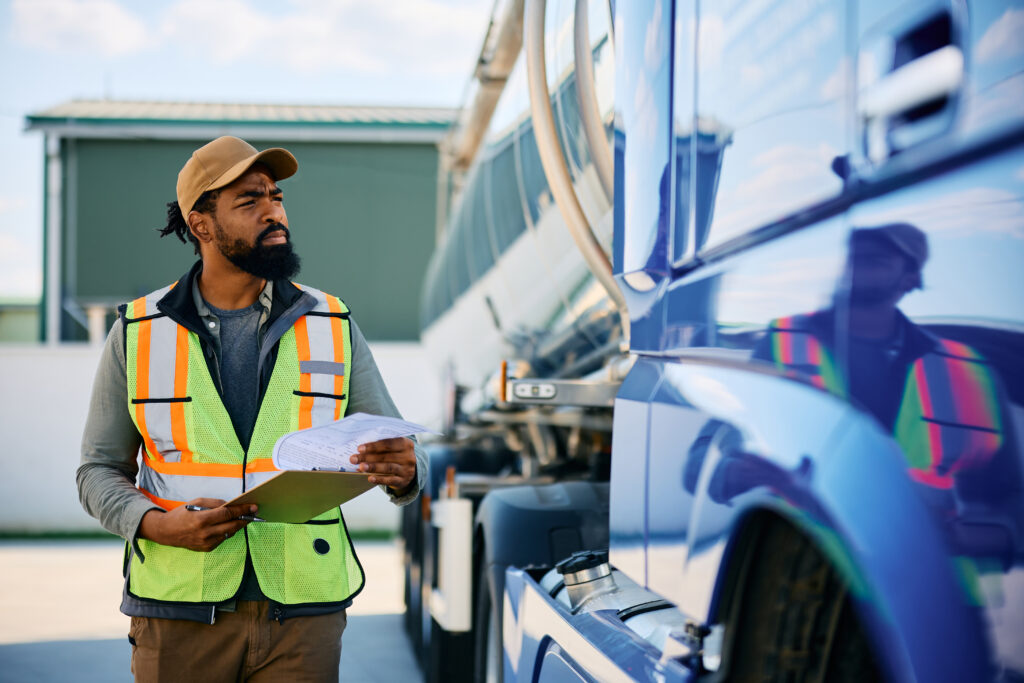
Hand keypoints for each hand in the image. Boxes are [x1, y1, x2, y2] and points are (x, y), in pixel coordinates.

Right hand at [139, 498, 256, 551]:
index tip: (253, 506)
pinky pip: (222, 539)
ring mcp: (206, 543)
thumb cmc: (181, 514)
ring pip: (229, 534)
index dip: (242, 510)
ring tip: (244, 518)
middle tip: (254, 512)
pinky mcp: (206, 548)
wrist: (165, 531)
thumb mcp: (196, 502)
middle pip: (232, 526)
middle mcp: (205, 533)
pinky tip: (229, 525)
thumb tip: (232, 505)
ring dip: (237, 525)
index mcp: (202, 519)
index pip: (228, 514)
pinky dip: (227, 532)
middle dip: (245, 519)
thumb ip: (215, 503)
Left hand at [350, 437, 416, 493]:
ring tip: (361, 467)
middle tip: (354, 459)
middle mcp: (408, 456)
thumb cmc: (395, 455)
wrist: (408, 470)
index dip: (373, 446)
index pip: (388, 444)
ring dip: (373, 467)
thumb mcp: (393, 448)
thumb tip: (361, 451)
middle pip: (385, 456)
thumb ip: (381, 447)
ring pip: (388, 467)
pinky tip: (370, 478)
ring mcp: (407, 469)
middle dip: (368, 457)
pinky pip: (390, 480)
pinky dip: (379, 479)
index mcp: (406, 443)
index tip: (359, 448)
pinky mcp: (403, 480)